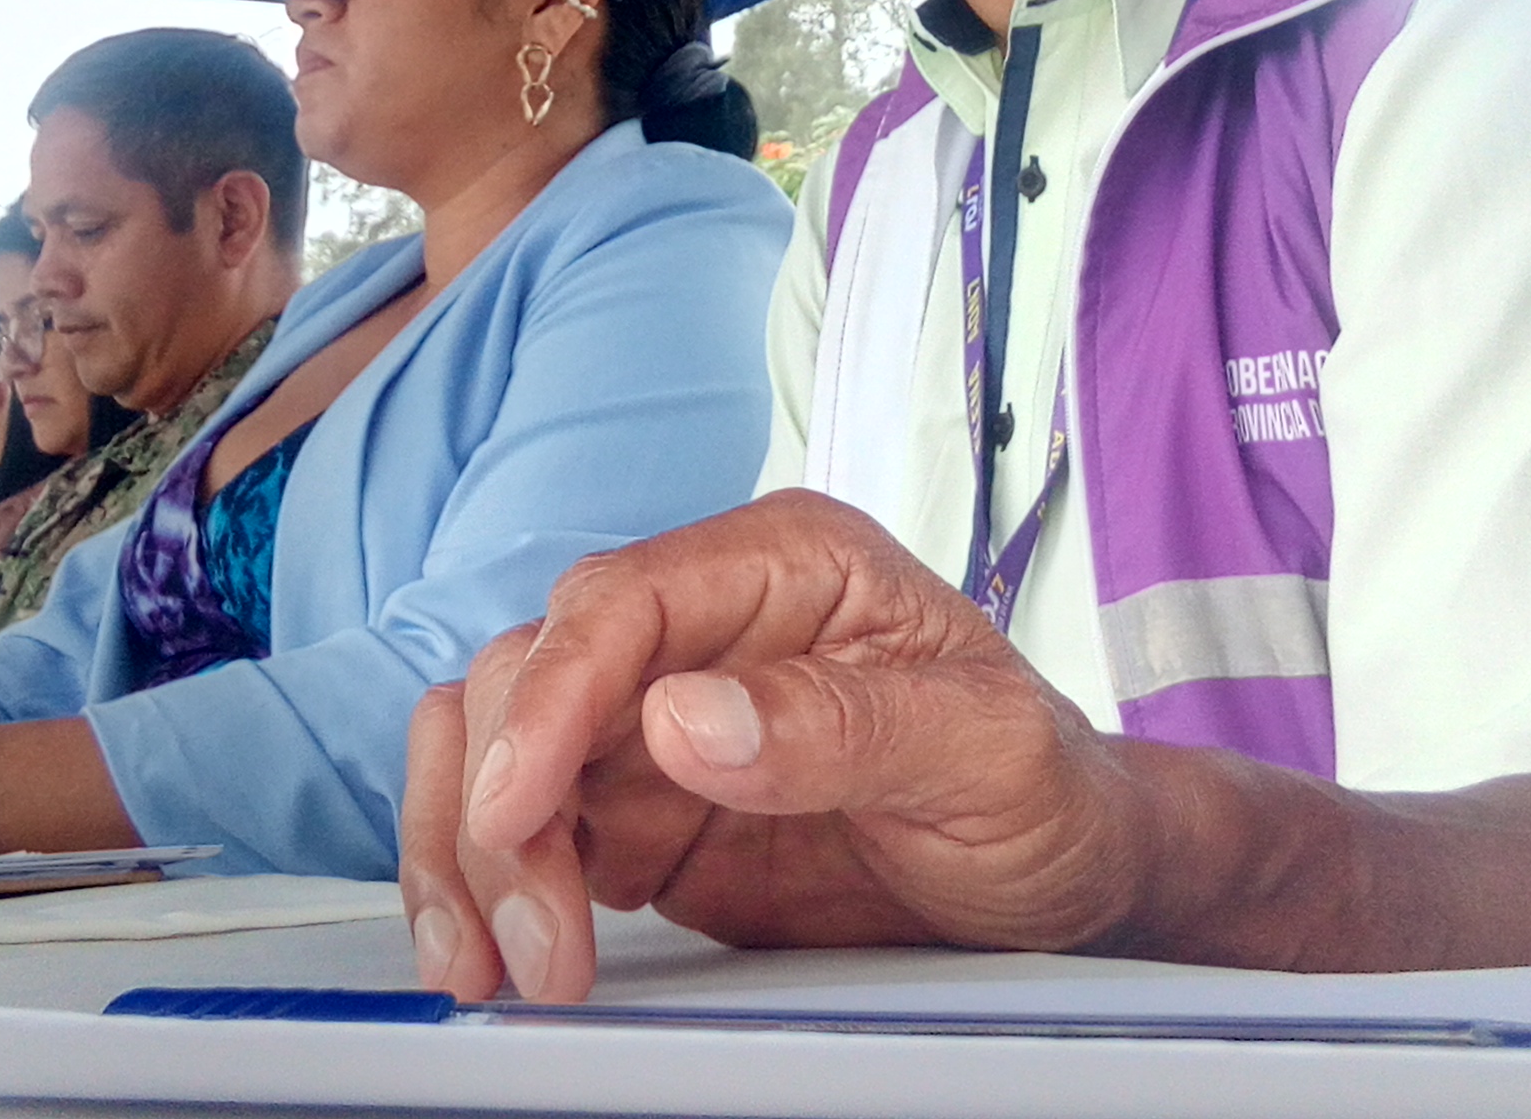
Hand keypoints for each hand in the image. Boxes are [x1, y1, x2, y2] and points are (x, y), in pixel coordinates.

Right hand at [400, 490, 1152, 1003]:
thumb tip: (682, 719)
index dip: (553, 700)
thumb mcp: (983, 751)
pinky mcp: (633, 811)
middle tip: (540, 937)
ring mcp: (654, 719)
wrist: (1067, 878)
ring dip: (463, 847)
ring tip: (494, 964)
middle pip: (530, 671)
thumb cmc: (1046, 789)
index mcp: (785, 565)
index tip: (521, 808)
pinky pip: (514, 823)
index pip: (621, 601)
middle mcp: (701, 626)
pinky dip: (478, 883)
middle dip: (502, 806)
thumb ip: (841, 726)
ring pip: (492, 740)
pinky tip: (490, 953)